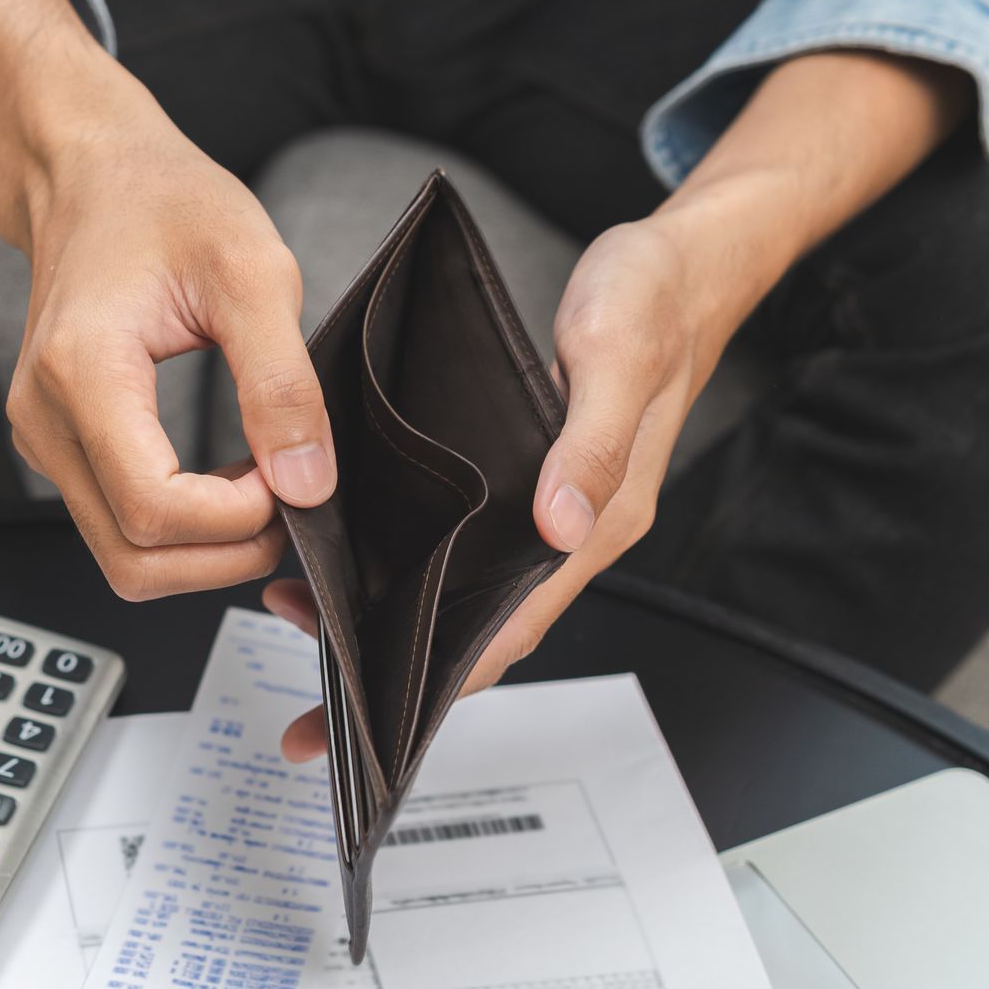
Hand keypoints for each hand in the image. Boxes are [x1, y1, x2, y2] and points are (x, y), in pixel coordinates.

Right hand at [1, 69, 339, 597]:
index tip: (290, 478)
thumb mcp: (253, 272)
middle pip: (134, 560)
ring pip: (124, 558)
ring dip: (204, 550)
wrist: (92, 176)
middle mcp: (45, 419)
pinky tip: (226, 479)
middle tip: (288, 500)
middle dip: (225, 555)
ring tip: (261, 487)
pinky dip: (181, 529)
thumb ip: (283, 383)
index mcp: (82, 372)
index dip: (235, 520)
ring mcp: (44, 439)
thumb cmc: (164, 202)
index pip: (153, 511)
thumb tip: (307, 484)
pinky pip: (117, 525)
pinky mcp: (59, 446)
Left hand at [260, 49, 970, 759]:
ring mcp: (552, 508)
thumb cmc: (654, 303)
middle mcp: (572, 529)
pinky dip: (411, 560)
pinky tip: (359, 551)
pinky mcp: (531, 478)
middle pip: (479, 629)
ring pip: (466, 589)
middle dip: (398, 673)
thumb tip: (559, 524)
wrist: (682, 266)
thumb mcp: (618, 354)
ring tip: (306, 616)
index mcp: (598, 520)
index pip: (512, 628)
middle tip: (315, 703)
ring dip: (394, 615)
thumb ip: (593, 442)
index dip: (444, 684)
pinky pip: (466, 542)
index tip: (374, 723)